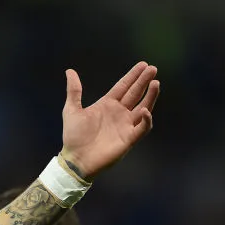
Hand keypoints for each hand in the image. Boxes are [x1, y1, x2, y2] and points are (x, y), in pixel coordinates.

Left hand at [60, 61, 159, 179]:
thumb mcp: (71, 110)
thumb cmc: (73, 136)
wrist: (75, 159)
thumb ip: (74, 91)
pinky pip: (142, 128)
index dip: (133, 76)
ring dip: (150, 96)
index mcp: (107, 104)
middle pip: (135, 93)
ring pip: (143, 107)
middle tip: (153, 69)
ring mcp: (125, 125)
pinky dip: (146, 120)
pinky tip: (145, 110)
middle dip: (144, 81)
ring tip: (155, 82)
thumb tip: (70, 71)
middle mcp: (119, 113)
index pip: (123, 86)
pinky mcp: (129, 138)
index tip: (143, 64)